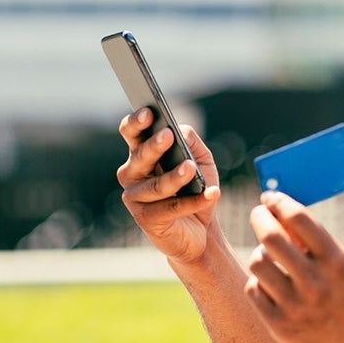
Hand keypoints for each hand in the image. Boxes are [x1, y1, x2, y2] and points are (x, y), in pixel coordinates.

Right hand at [116, 109, 221, 262]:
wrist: (201, 230)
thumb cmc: (195, 188)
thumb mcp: (200, 160)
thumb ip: (191, 142)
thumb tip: (181, 131)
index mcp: (141, 154)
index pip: (131, 133)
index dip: (136, 122)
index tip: (149, 112)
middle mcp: (132, 174)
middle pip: (139, 157)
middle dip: (153, 146)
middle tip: (167, 135)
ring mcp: (136, 199)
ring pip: (156, 186)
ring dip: (175, 176)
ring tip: (190, 168)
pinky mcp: (147, 220)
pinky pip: (171, 208)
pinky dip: (194, 201)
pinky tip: (211, 194)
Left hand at [245, 192, 343, 342]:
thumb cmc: (342, 289)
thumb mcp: (337, 261)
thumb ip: (309, 239)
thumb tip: (272, 210)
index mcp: (334, 261)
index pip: (299, 218)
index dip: (279, 201)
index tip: (270, 197)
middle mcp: (316, 282)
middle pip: (271, 237)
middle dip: (259, 217)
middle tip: (258, 213)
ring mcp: (297, 306)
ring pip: (257, 263)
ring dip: (259, 253)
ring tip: (267, 256)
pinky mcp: (280, 325)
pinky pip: (253, 289)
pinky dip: (258, 283)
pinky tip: (270, 285)